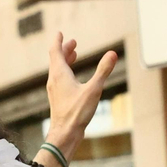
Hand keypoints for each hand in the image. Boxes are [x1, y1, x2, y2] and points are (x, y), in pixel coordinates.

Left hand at [44, 32, 118, 162]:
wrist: (65, 133)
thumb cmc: (77, 112)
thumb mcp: (94, 89)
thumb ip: (103, 71)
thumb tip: (112, 53)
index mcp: (59, 74)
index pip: (55, 52)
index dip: (58, 41)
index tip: (60, 33)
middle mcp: (54, 80)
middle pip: (56, 59)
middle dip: (64, 49)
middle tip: (73, 43)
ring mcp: (54, 90)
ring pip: (57, 70)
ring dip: (65, 60)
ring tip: (74, 55)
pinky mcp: (58, 98)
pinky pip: (59, 79)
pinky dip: (65, 71)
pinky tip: (73, 78)